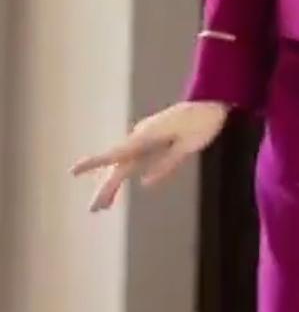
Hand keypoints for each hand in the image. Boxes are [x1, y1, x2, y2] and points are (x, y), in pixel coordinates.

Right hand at [72, 101, 228, 212]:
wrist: (211, 101)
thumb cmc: (202, 124)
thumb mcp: (188, 147)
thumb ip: (166, 164)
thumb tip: (145, 182)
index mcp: (147, 137)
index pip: (117, 154)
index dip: (94, 163)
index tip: (73, 170)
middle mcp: (142, 137)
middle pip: (119, 165)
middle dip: (106, 188)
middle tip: (94, 210)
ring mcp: (146, 137)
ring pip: (125, 164)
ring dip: (114, 184)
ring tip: (104, 206)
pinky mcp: (153, 138)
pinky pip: (135, 160)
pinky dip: (126, 173)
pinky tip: (118, 185)